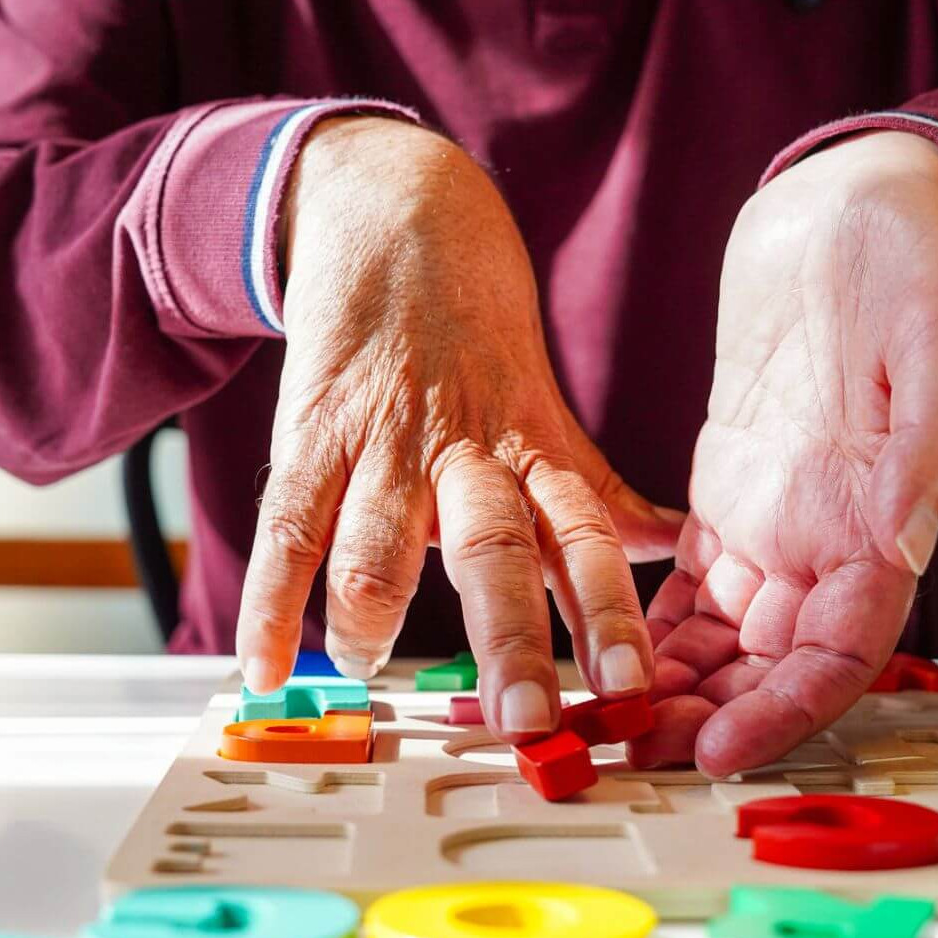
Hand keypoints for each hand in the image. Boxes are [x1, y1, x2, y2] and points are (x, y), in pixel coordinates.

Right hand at [235, 117, 682, 737]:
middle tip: (525, 721)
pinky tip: (263, 664)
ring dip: (370, 612)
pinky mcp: (311, 428)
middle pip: (494, 551)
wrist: (400, 215)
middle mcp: (466, 452)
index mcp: (533, 452)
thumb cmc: (484, 336)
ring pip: (377, 537)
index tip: (633, 690)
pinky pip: (287, 522)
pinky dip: (269, 598)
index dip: (610, 615)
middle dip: (510, 640)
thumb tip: (675, 548)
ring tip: (367, 666)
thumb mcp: (549, 412)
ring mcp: (384, 441)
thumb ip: (600, 492)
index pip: (586, 540)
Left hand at [631, 131, 937, 775]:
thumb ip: (928, 448)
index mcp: (880, 522)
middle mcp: (823, 539)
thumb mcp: (935, 342)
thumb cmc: (905, 265)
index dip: (784, 711)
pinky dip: (648, 622)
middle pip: (767, 665)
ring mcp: (770, 521)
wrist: (845, 215)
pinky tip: (602, 642)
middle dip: (705, 715)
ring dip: (669, 683)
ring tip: (605, 716)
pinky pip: (685, 582)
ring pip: (721, 637)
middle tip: (631, 749)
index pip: (839, 654)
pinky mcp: (725, 490)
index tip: (721, 746)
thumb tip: (907, 544)